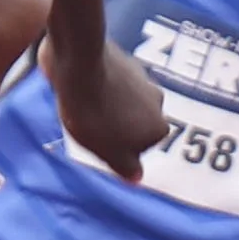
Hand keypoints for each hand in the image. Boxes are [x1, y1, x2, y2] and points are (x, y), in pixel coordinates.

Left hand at [47, 38, 166, 182]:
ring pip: (127, 102)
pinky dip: (103, 86)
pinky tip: (83, 88)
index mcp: (158, 128)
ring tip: (84, 107)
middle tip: (91, 126)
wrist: (79, 65)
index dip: (120, 148)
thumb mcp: (108, 151)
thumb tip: (137, 178)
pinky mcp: (124, 61)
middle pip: (136, 123)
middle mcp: (159, 103)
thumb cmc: (93, 114)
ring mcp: (143, 79)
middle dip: (118, 125)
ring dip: (110, 105)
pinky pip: (115, 82)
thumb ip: (126, 166)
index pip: (142, 148)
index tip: (100, 143)